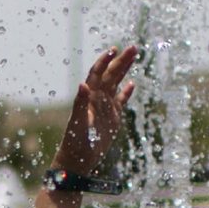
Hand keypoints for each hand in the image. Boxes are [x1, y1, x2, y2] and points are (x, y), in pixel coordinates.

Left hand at [59, 45, 139, 184]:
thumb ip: (80, 104)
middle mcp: (97, 99)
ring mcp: (105, 107)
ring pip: (116, 84)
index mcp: (89, 97)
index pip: (97, 74)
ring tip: (134, 55)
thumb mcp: (77, 123)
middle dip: (121, 61)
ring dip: (124, 70)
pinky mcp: (112, 118)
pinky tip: (132, 84)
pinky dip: (126, 93)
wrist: (77, 160)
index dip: (105, 61)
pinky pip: (120, 101)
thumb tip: (83, 84)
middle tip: (133, 47)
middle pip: (110, 75)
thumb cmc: (74, 143)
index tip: (114, 50)